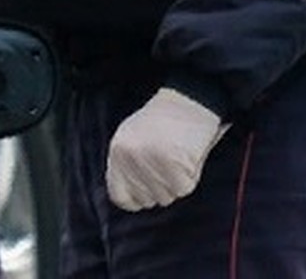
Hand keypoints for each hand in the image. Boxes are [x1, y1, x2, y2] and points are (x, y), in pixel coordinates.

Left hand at [106, 86, 226, 210]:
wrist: (186, 104)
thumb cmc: (160, 123)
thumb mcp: (131, 139)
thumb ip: (125, 167)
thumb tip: (127, 198)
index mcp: (117, 150)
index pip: (118, 196)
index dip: (134, 199)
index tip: (145, 192)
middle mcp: (131, 158)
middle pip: (145, 200)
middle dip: (157, 188)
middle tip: (165, 164)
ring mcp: (152, 163)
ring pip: (165, 197)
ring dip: (173, 183)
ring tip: (174, 158)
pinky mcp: (175, 167)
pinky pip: (182, 190)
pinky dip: (187, 178)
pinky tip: (186, 159)